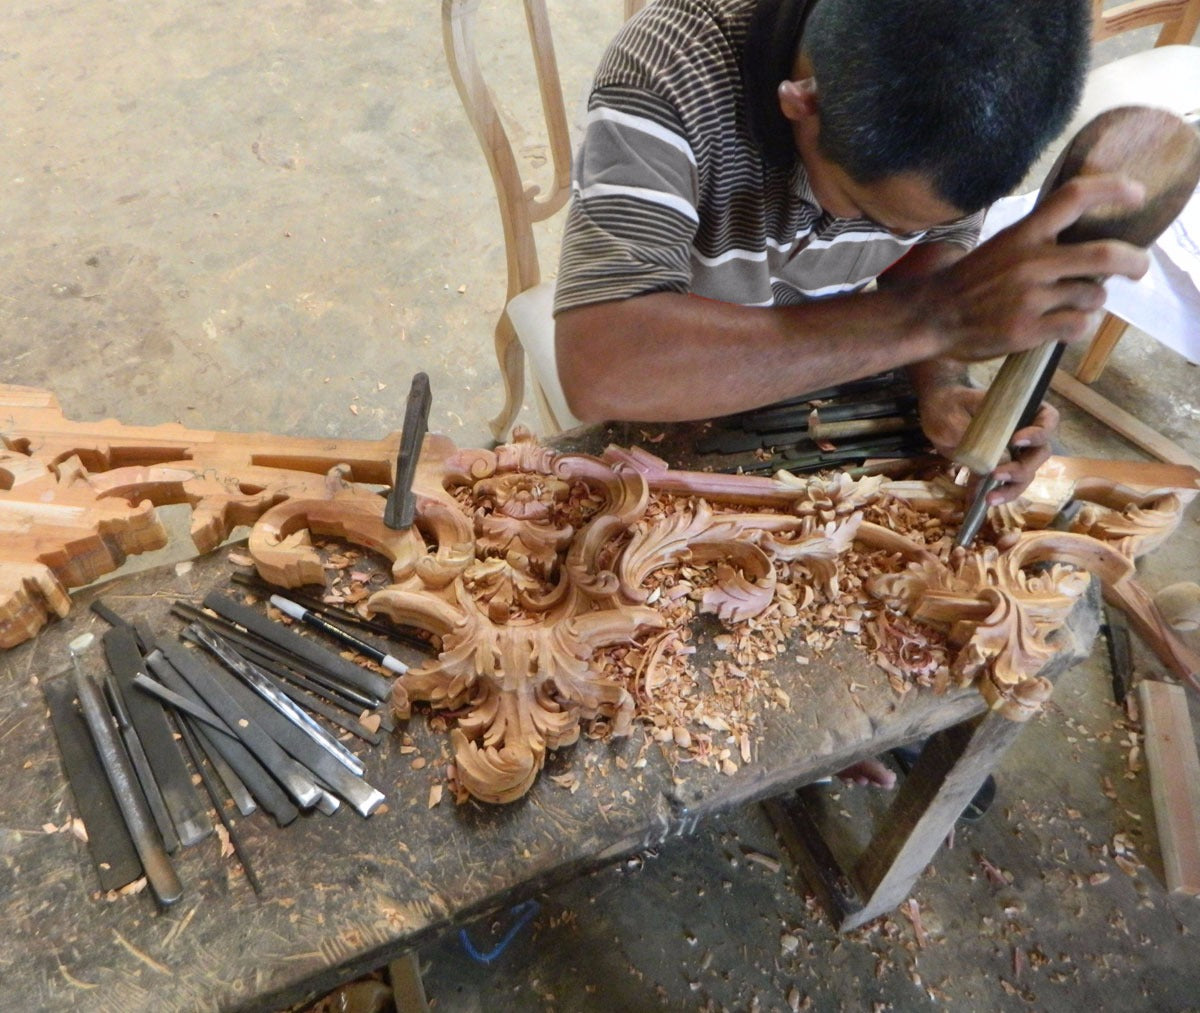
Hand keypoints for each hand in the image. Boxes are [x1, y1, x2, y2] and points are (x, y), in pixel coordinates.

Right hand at [916, 175, 1150, 359]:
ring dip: (1092, 301)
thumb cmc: (969, 283)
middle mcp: (1030, 263)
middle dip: (1134, 262)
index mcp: (1022, 235)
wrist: (931, 317)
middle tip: (1139, 267)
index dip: (1113, 188)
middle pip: (1104, 254)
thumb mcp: (1001, 247)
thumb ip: (1040, 242)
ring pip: (1093, 296)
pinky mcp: (1028, 330)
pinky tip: (1064, 325)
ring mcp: (1030, 298)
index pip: (1074, 197)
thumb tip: (1091, 247)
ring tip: (1072, 304)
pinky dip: (1080, 326)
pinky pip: (1078, 326)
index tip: (1137, 192)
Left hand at [917, 382, 1058, 503]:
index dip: (1039, 433)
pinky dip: (991, 495)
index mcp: (1022, 411)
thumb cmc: (949, 404)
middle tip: (997, 474)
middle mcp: (1023, 433)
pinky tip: (977, 504)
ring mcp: (1011, 453)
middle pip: (1039, 454)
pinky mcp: (994, 468)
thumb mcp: (954, 412)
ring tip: (990, 499)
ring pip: (1024, 475)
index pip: (1047, 419)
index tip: (1016, 440)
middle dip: (1022, 469)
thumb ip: (971, 432)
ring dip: (1011, 489)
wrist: (937, 413)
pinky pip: (1000, 485)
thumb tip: (990, 461)